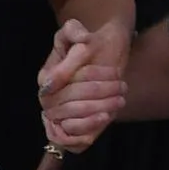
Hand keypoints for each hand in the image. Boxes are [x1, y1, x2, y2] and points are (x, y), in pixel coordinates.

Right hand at [37, 19, 128, 150]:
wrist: (104, 56)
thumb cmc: (89, 43)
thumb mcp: (77, 31)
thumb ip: (72, 32)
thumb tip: (75, 48)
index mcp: (45, 78)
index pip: (58, 84)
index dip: (85, 80)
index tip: (111, 72)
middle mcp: (47, 100)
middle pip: (69, 103)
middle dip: (99, 95)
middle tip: (122, 86)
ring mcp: (57, 117)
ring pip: (72, 121)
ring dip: (98, 111)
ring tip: (120, 100)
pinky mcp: (69, 131)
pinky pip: (72, 138)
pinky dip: (89, 128)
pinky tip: (106, 117)